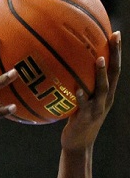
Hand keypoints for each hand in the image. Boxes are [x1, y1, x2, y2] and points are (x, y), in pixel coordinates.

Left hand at [60, 30, 120, 150]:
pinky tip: (78, 89)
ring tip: (99, 59)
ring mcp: (97, 108)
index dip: (116, 51)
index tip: (115, 33)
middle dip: (115, 54)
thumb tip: (61, 68)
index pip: (114, 67)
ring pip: (102, 88)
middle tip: (114, 37)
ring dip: (101, 74)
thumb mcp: (79, 100)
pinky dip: (82, 97)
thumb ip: (76, 85)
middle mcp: (105, 98)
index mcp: (106, 92)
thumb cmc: (75, 120)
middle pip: (114, 73)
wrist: (77, 144)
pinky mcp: (86, 118)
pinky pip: (84, 106)